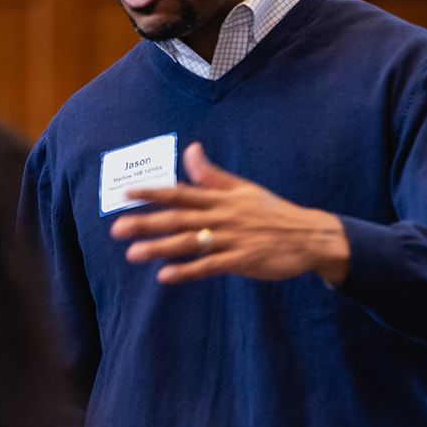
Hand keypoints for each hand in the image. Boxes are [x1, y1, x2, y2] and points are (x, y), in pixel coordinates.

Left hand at [110, 142, 349, 285]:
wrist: (309, 236)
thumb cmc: (273, 212)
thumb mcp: (243, 189)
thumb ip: (213, 175)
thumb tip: (191, 150)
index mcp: (221, 198)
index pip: (180, 193)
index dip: (152, 193)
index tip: (125, 194)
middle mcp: (222, 215)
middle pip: (178, 218)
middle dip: (146, 223)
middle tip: (117, 230)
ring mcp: (232, 238)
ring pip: (190, 242)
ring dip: (160, 248)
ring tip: (133, 254)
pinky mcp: (243, 260)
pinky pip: (210, 265)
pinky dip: (188, 270)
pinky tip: (166, 276)